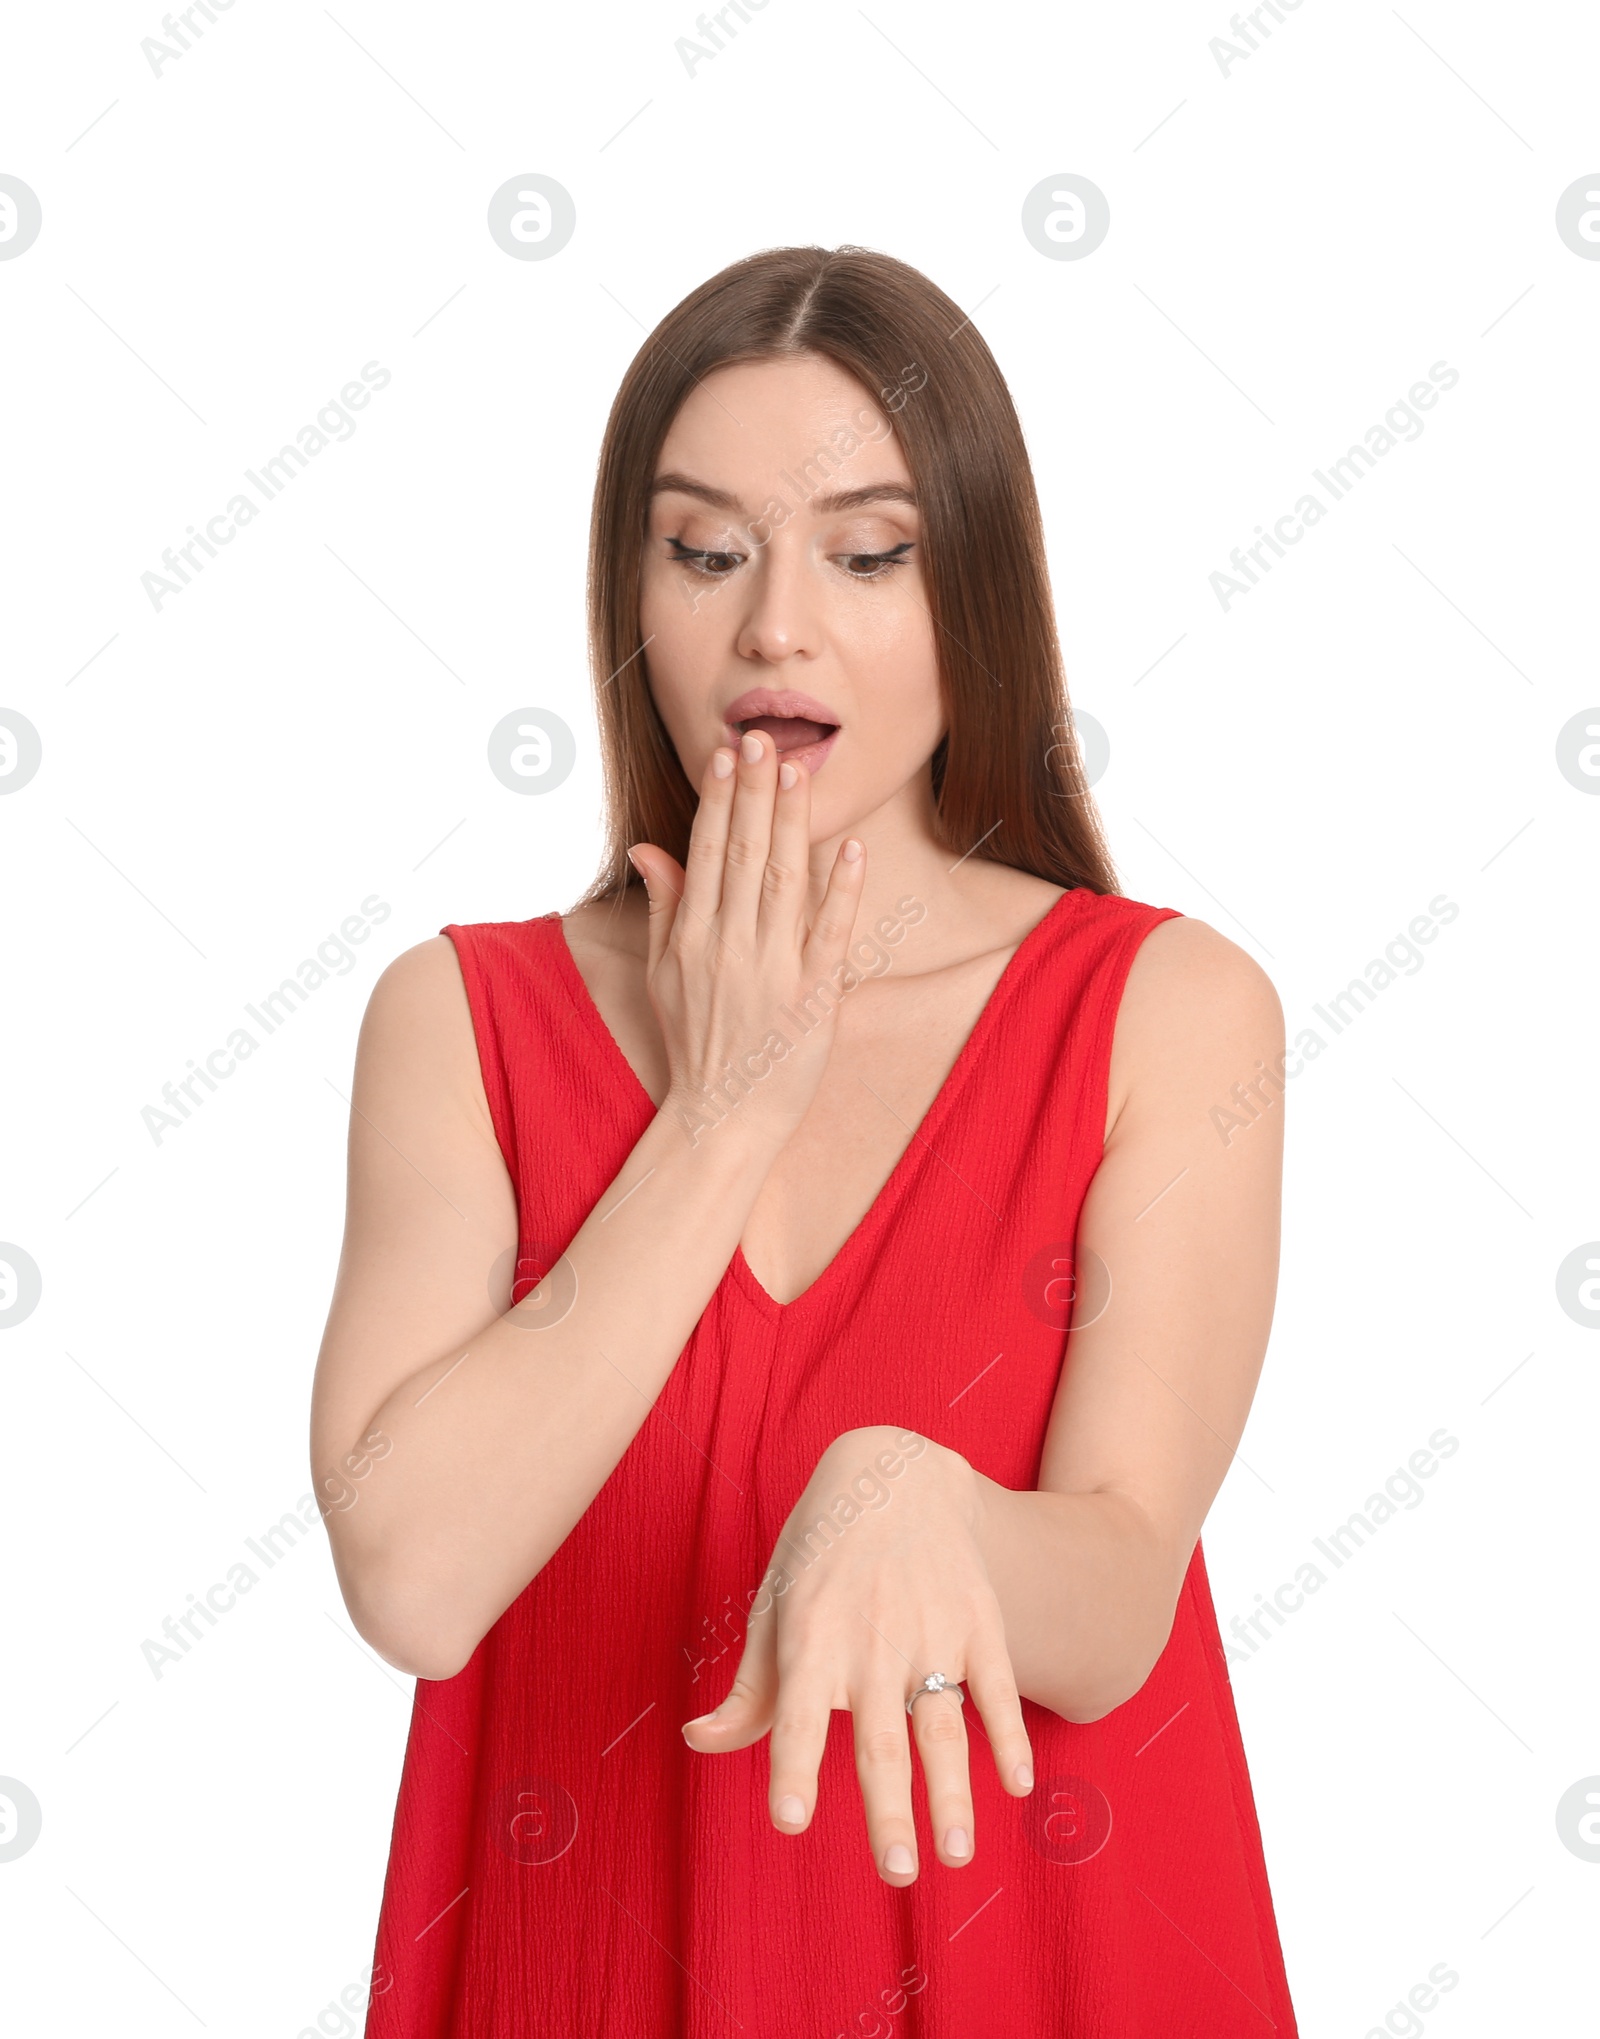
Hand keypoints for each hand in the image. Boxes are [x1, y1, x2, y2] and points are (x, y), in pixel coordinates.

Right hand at [628, 730, 865, 1151]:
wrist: (723, 1116)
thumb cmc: (695, 1042)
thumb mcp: (663, 973)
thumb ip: (663, 906)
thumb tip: (649, 847)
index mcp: (692, 938)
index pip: (705, 852)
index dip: (718, 799)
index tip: (727, 754)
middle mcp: (729, 947)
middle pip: (742, 854)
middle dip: (754, 793)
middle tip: (764, 738)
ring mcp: (772, 971)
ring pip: (783, 881)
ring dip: (792, 823)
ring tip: (799, 772)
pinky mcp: (813, 998)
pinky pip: (830, 935)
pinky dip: (841, 892)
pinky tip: (852, 850)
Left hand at [680, 1426, 1034, 1883]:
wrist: (894, 1474)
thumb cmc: (821, 1553)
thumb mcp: (774, 1606)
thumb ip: (750, 1687)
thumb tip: (698, 1741)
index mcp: (811, 1639)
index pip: (797, 1714)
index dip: (793, 1765)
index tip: (789, 1820)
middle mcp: (870, 1640)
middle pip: (880, 1738)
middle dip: (889, 1808)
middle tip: (898, 1872)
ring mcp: (930, 1631)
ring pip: (943, 1725)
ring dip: (952, 1791)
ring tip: (954, 1852)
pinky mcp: (978, 1620)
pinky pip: (996, 1687)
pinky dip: (1008, 1735)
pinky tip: (1014, 1785)